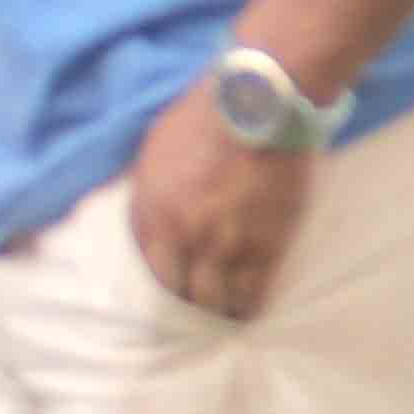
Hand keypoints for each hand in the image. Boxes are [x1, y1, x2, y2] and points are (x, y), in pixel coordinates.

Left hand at [124, 65, 315, 321]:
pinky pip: (253, 293)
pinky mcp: (266, 247)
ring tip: (224, 311)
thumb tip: (148, 219)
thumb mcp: (156, 147)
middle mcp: (184, 234)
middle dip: (187, 298)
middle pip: (178, 292)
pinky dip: (248, 304)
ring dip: (218, 308)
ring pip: (215, 300)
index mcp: (152, 208)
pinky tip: (248, 308)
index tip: (174, 283)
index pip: (147, 266)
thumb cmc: (208, 114)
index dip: (162, 278)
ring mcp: (226, 244)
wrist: (262, 103)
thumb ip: (149, 190)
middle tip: (198, 301)